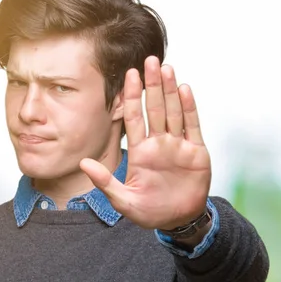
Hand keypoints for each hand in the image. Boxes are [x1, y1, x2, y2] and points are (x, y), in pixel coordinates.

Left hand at [80, 56, 210, 229]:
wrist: (178, 221)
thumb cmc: (150, 212)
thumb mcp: (124, 201)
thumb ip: (105, 182)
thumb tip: (84, 163)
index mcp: (140, 152)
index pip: (134, 118)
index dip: (132, 96)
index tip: (129, 75)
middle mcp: (159, 144)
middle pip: (155, 108)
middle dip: (152, 85)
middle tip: (149, 60)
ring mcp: (178, 146)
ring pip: (174, 112)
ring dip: (170, 91)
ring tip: (167, 69)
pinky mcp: (196, 152)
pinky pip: (192, 125)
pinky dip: (189, 108)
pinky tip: (184, 89)